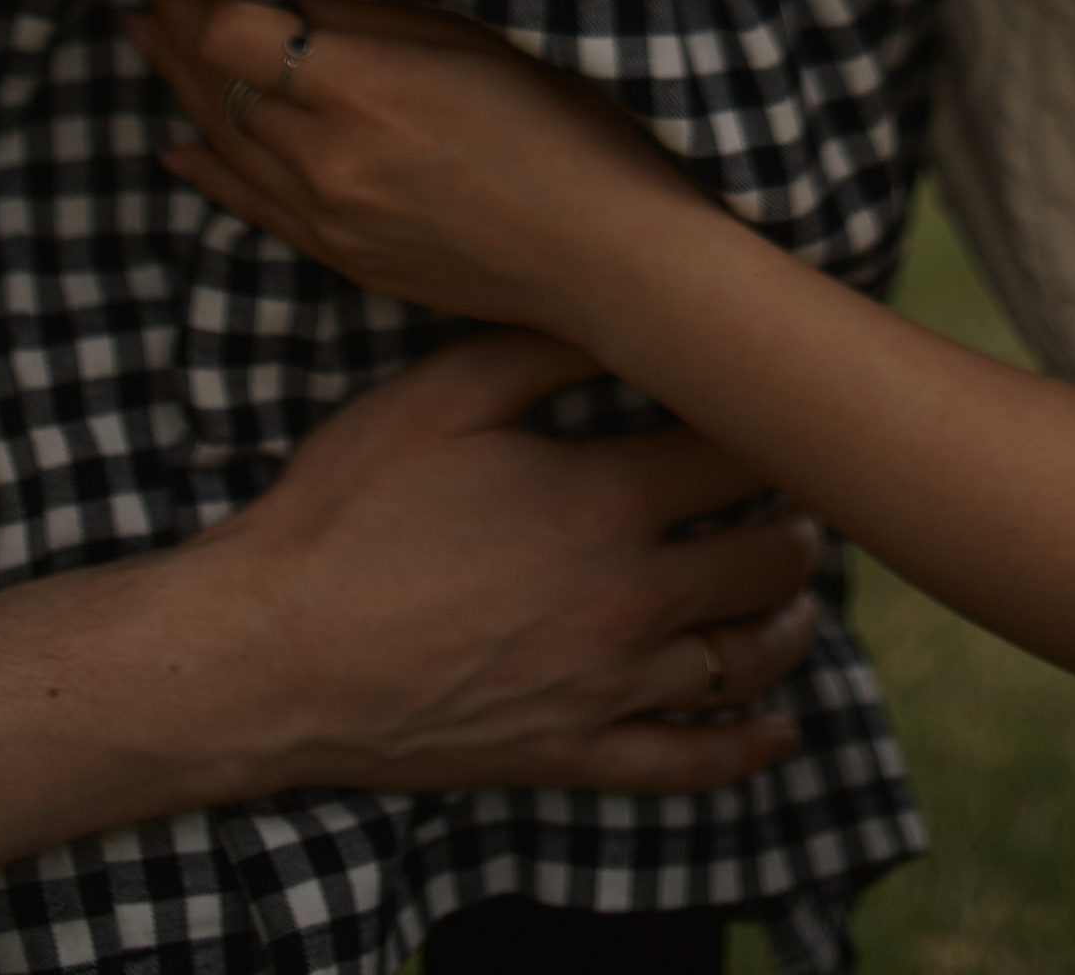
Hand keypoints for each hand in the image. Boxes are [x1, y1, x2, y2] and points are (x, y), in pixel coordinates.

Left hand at [126, 0, 691, 337]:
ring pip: (224, 146)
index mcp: (366, 91)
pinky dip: (207, 172)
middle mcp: (328, 162)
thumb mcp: (482, 41)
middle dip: (173, 25)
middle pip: (217, 84)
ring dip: (178, 88)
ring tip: (142, 36)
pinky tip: (176, 149)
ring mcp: (330, 220)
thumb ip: (376, 15)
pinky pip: (251, 210)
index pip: (233, 32)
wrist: (610, 257)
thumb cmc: (572, 128)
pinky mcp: (344, 260)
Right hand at [186, 331, 819, 794]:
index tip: (785, 404)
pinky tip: (783, 731)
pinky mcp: (567, 754)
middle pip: (763, 560)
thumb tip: (626, 310)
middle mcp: (626, 600)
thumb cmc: (348, 511)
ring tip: (798, 591)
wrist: (270, 653)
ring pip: (741, 659)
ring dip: (788, 620)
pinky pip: (684, 763)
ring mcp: (602, 687)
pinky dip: (746, 750)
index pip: (731, 453)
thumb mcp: (442, 394)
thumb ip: (545, 348)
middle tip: (804, 496)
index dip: (770, 424)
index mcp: (603, 501)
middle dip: (797, 522)